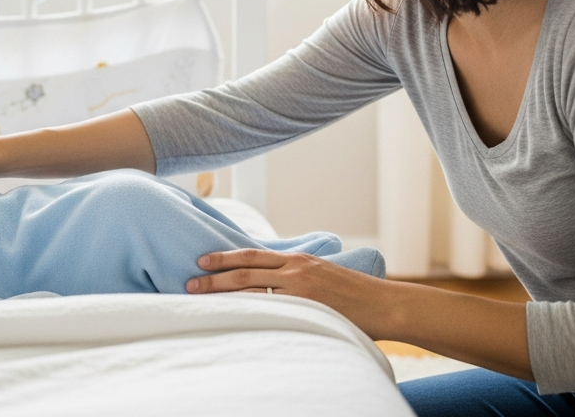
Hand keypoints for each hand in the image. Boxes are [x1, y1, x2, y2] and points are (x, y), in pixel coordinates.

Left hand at [186, 250, 396, 339]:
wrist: (384, 304)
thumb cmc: (355, 295)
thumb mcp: (323, 275)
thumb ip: (298, 277)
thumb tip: (274, 284)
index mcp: (298, 261)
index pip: (253, 256)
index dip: (225, 258)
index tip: (202, 262)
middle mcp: (295, 271)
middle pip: (245, 272)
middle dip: (214, 278)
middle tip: (189, 284)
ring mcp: (300, 290)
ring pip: (252, 291)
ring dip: (223, 296)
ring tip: (199, 302)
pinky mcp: (307, 308)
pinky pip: (270, 310)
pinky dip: (247, 312)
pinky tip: (230, 318)